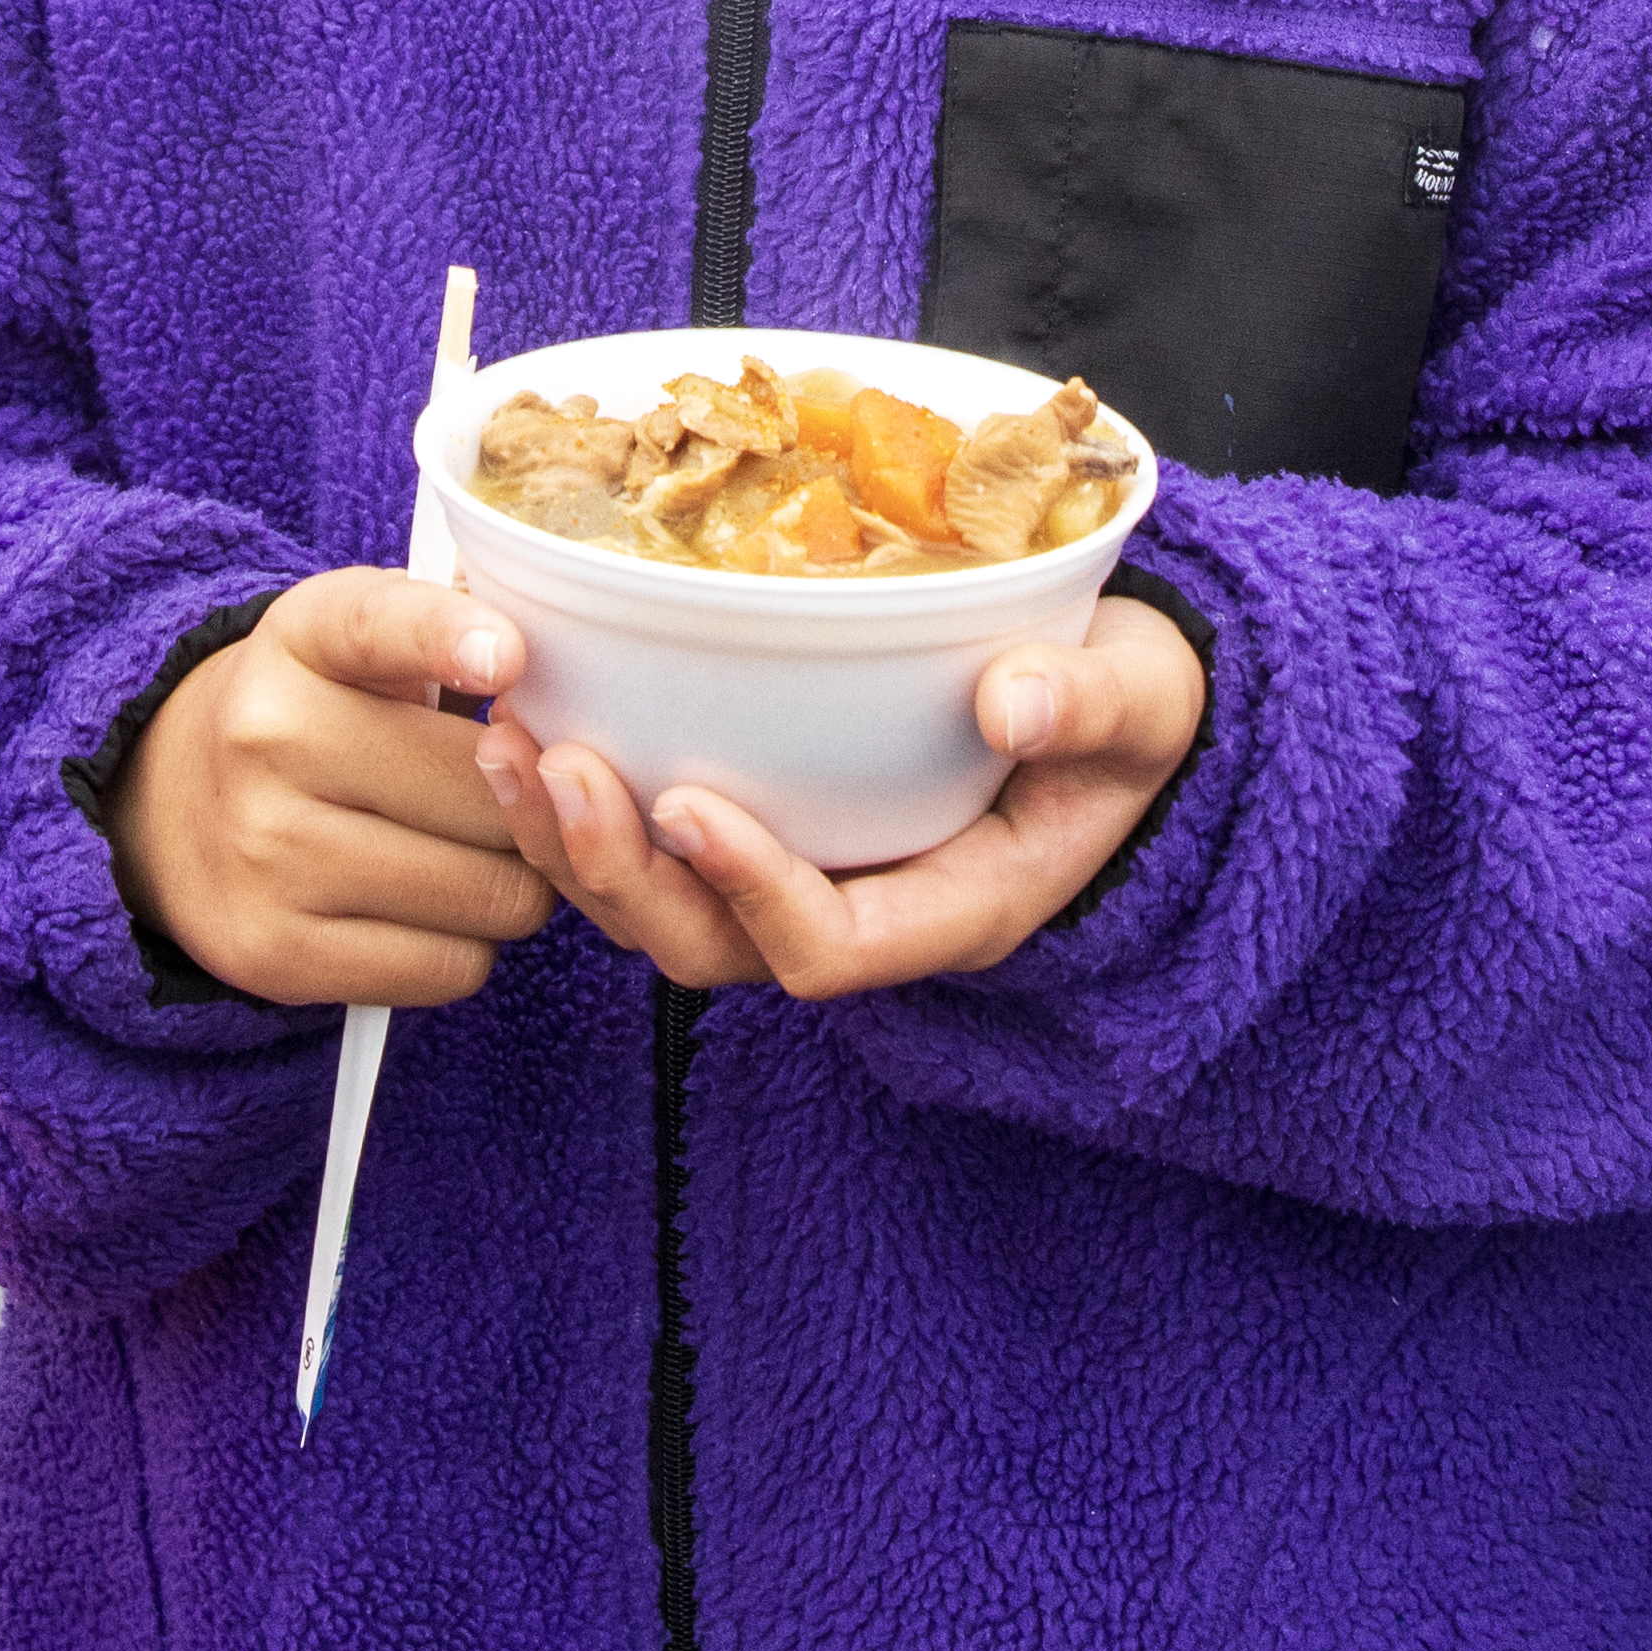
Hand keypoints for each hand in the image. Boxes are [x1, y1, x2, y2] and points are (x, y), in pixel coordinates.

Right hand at [98, 571, 550, 1009]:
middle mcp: (267, 737)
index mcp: (303, 636)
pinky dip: (464, 948)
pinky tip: (423, 911)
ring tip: (464, 855)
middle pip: (490, 795)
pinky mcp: (273, 954)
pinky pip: (452, 969)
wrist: (171, 802)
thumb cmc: (317, 713)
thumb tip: (548, 698)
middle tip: (505, 802)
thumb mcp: (361, 640)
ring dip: (509, 884)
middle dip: (531, 806)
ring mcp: (263, 853)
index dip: (448, 637)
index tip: (506, 656)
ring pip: (489, 893)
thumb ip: (456, 633)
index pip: (381, 625)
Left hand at [473, 596, 1208, 998]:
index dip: (751, 890)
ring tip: (509, 744)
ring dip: (575, 844)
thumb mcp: (1142, 700)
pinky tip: (531, 719)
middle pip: (713, 950)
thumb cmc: (1133, 713)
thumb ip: (1091, 705)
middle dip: (622, 873)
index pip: (830, 944)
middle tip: (553, 764)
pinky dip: (584, 803)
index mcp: (957, 907)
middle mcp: (865, 913)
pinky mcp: (768, 830)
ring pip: (662, 913)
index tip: (688, 802)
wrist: (1124, 714)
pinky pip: (655, 853)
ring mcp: (806, 880)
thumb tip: (1013, 703)